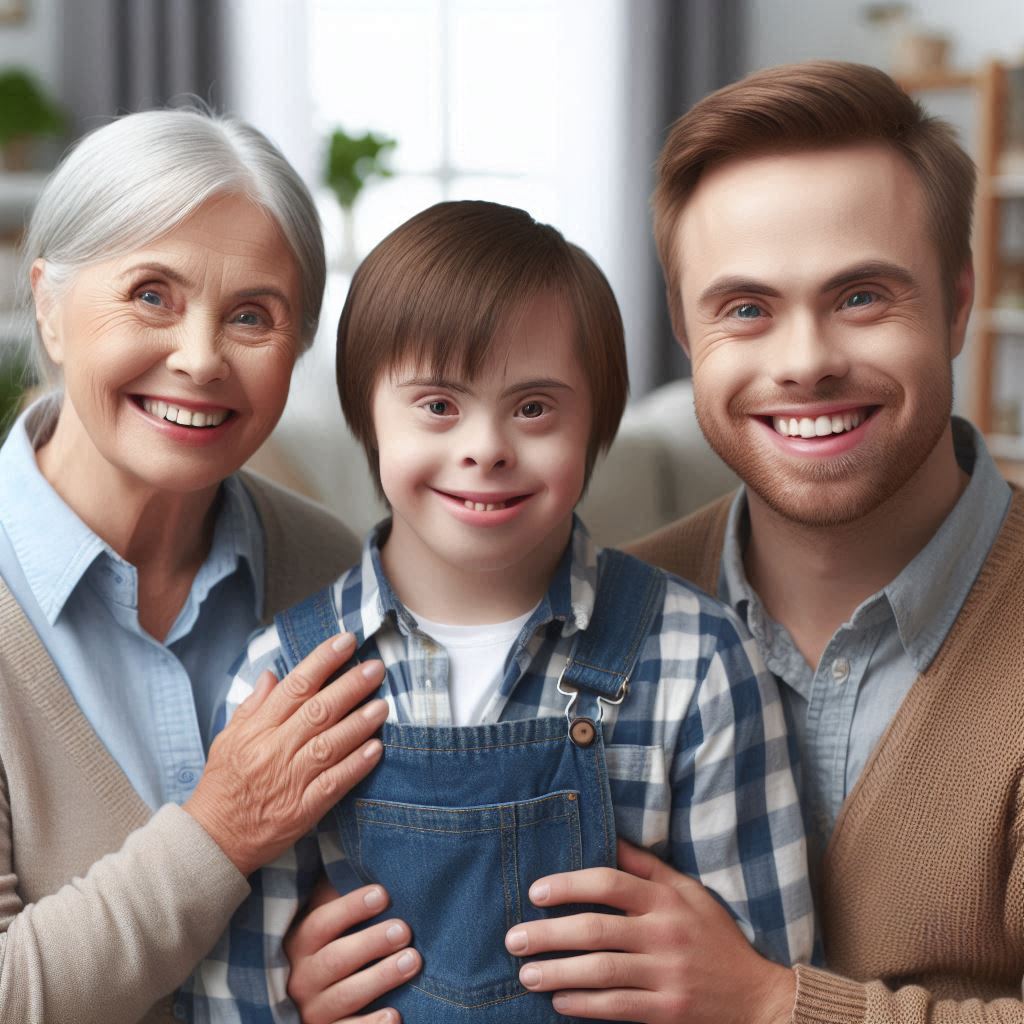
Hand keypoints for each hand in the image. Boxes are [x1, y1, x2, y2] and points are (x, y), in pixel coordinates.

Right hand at [184, 633, 387, 875]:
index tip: (346, 642)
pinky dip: (355, 766)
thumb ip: (253, 706)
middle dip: (349, 686)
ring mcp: (289, 781)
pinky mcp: (302, 810)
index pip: (294, 686)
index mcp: (256, 730)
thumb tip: (274, 674)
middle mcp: (273, 751)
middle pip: (317, 711)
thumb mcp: (227, 739)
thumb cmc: (223, 785)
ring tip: (383, 704)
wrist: (212, 840)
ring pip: (329, 745)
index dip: (322, 661)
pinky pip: (333, 784)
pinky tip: (376, 749)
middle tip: (376, 668)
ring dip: (359, 723)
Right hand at [285, 875, 421, 1023]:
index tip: (383, 894)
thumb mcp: (323, 917)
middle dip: (372, 942)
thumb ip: (334, 891)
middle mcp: (301, 978)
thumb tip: (362, 853)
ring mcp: (312, 1010)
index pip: (321, 923)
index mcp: (298, 943)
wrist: (305, 999)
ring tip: (413, 960)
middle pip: (335, 959)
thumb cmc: (327, 944)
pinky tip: (396, 1016)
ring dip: (381, 978)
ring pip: (345, 996)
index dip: (350, 908)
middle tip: (405, 929)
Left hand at [504, 840, 794, 1023]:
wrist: (757, 996)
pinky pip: (616, 1008)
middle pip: (595, 929)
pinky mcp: (668, 1011)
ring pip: (600, 971)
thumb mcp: (687, 892)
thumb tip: (608, 834)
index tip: (536, 892)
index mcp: (666, 899)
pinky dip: (582, 1005)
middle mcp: (665, 933)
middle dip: (548, 934)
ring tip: (526, 974)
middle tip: (514, 939)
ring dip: (557, 973)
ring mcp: (667, 974)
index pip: (609, 882)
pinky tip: (558, 1002)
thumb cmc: (713, 936)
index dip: (568, 885)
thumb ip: (646, 866)